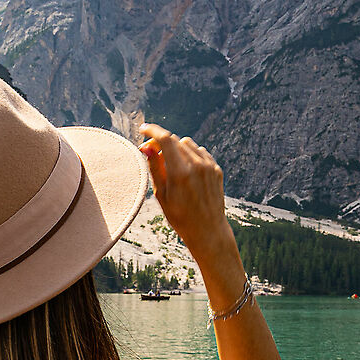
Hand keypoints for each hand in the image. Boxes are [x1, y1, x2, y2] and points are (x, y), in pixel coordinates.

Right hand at [139, 126, 230, 262]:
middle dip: (161, 142)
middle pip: (175, 140)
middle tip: (152, 152)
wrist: (208, 230)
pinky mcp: (216, 169)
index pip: (165, 139)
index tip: (143, 129)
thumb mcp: (161, 194)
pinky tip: (186, 168)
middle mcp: (196, 166)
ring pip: (188, 143)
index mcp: (180, 173)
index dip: (152, 130)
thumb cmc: (180, 216)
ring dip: (176, 148)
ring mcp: (209, 166)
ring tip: (170, 165)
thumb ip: (154, 168)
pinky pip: (200, 152)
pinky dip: (190, 154)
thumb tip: (147, 147)